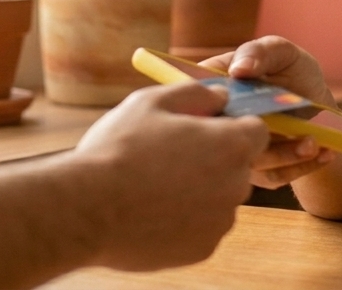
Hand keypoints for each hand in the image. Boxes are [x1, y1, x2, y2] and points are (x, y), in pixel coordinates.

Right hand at [72, 81, 269, 270]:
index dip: (232, 127)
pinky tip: (152, 212)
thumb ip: (197, 93)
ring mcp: (221, 220)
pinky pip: (203, 228)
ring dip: (199, 192)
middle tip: (171, 158)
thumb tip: (221, 95)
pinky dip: (185, 221)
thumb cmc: (118, 150)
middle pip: (238, 166)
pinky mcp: (203, 248)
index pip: (256, 131)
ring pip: (220, 199)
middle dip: (214, 160)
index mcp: (231, 144)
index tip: (205, 130)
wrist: (85, 210)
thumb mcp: (153, 101)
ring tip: (154, 186)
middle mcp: (237, 184)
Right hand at [202, 36, 338, 188]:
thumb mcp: (281, 53)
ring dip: (285, 155)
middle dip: (254, 134)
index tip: (250, 104)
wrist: (317, 103)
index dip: (212, 105)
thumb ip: (260, 52)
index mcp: (213, 89)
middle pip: (219, 137)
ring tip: (312, 142)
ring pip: (249, 161)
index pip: (193, 100)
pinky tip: (324, 153)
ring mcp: (234, 151)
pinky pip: (273, 176)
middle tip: (288, 127)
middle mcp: (218, 123)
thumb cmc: (292, 71)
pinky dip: (301, 166)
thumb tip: (239, 68)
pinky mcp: (257, 171)